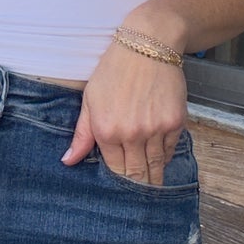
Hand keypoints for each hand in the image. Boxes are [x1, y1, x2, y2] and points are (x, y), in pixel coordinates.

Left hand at [63, 30, 186, 183]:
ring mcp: (155, 129)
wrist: (147, 45)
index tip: (122, 189)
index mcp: (107, 131)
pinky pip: (170, 149)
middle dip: (139, 186)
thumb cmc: (115, 70)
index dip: (120, 181)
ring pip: (156, 166)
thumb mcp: (90, 100)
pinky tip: (160, 156)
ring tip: (153, 186)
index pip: (116, 170)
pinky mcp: (175, 122)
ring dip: (154, 177)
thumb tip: (68, 161)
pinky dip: (165, 155)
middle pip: (138, 174)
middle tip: (139, 198)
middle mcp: (131, 134)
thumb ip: (82, 134)